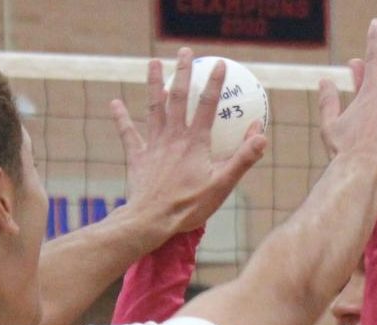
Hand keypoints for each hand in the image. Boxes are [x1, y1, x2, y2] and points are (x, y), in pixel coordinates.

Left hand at [115, 49, 268, 240]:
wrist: (152, 220)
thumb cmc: (190, 206)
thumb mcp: (223, 184)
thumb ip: (243, 158)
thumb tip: (261, 133)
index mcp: (195, 142)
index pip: (208, 105)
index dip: (216, 83)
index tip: (221, 63)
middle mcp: (173, 137)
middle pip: (178, 97)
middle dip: (183, 72)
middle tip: (186, 53)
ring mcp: (153, 145)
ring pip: (153, 107)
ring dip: (153, 83)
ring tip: (153, 62)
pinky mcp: (138, 157)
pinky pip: (129, 133)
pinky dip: (122, 117)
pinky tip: (115, 102)